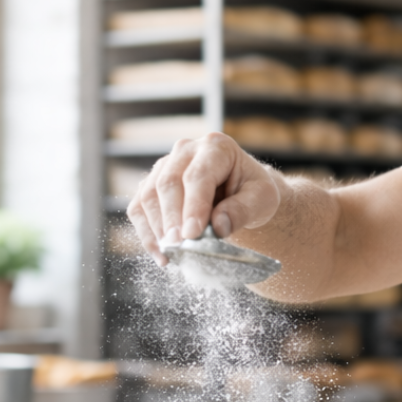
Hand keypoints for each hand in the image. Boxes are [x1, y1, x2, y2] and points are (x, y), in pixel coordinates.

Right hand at [125, 132, 280, 264]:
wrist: (240, 190)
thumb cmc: (252, 191)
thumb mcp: (262, 198)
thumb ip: (242, 210)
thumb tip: (218, 226)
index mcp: (216, 147)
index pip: (198, 176)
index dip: (193, 206)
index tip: (192, 234)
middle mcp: (185, 150)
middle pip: (168, 183)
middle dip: (172, 218)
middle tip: (179, 246)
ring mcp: (164, 166)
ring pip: (149, 195)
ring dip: (156, 228)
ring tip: (171, 254)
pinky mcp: (151, 185)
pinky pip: (139, 208)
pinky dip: (146, 233)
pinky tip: (161, 254)